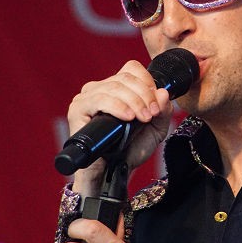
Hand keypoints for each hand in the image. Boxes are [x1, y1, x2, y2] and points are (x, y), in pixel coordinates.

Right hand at [68, 60, 172, 195]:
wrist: (113, 173)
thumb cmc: (130, 150)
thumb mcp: (155, 129)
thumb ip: (163, 111)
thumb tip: (163, 92)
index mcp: (117, 87)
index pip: (133, 69)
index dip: (148, 82)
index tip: (157, 104)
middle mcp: (100, 88)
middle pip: (126, 78)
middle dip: (145, 96)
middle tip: (152, 115)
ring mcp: (88, 97)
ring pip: (115, 87)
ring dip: (135, 102)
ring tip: (143, 119)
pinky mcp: (78, 109)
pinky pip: (99, 99)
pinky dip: (117, 106)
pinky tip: (127, 118)